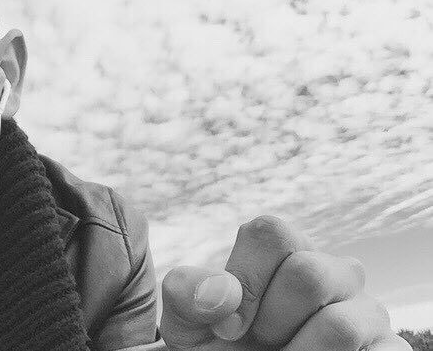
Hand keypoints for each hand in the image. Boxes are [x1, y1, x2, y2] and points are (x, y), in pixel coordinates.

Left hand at [159, 215, 410, 349]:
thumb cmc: (215, 347)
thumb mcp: (186, 323)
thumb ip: (186, 295)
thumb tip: (221, 293)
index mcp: (283, 252)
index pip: (271, 232)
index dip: (244, 281)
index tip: (226, 325)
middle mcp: (331, 273)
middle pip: (309, 273)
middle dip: (269, 320)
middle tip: (257, 342)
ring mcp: (363, 311)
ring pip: (340, 324)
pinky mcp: (387, 349)